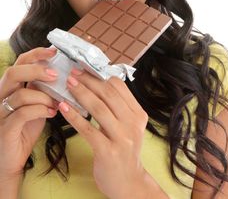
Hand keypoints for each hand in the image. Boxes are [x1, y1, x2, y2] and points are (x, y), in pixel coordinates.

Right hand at [0, 47, 57, 179]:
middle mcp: (1, 96)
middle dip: (37, 70)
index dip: (36, 54)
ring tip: (57, 102)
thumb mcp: (36, 104)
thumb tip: (63, 76)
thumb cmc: (24, 129)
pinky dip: (40, 110)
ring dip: (43, 96)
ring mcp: (0, 112)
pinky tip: (52, 113)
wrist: (12, 158)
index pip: (19, 62)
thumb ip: (43, 90)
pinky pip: (22, 113)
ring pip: (20, 94)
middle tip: (55, 75)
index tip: (54, 52)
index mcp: (11, 87)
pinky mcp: (4, 128)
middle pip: (13, 73)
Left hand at [59, 69, 148, 198]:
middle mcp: (133, 124)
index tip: (85, 69)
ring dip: (81, 94)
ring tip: (68, 85)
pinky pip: (88, 129)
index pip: (119, 87)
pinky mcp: (108, 152)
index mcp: (138, 114)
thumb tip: (96, 84)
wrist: (129, 183)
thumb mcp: (128, 126)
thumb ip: (118, 107)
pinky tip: (64, 107)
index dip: (100, 76)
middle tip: (73, 73)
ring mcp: (122, 138)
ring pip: (99, 109)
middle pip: (108, 94)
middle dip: (89, 81)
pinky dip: (74, 116)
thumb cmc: (124, 150)